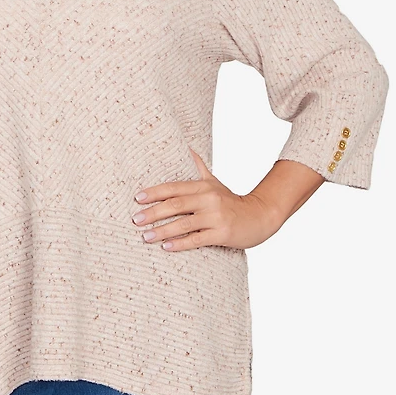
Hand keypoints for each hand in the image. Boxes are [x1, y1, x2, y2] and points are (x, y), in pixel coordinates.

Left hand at [131, 146, 282, 250]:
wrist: (259, 216)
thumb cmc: (231, 201)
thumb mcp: (214, 182)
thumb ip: (198, 167)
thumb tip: (186, 147)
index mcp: (203, 186)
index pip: (174, 187)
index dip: (155, 192)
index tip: (138, 198)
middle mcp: (208, 199)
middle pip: (175, 205)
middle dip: (153, 213)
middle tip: (136, 219)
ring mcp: (215, 217)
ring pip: (184, 223)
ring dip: (162, 231)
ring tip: (146, 236)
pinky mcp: (222, 233)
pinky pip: (197, 239)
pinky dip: (180, 243)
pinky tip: (166, 247)